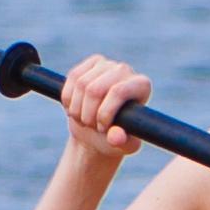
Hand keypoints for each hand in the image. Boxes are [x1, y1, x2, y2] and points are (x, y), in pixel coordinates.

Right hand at [56, 53, 151, 169]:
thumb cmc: (115, 138)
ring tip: (84, 120)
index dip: (104, 113)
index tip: (102, 129)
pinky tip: (75, 108)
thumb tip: (115, 137)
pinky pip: (71, 78)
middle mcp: (125, 70)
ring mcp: (106, 64)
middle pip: (95, 89)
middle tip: (91, 126)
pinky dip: (68, 99)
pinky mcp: (89, 64)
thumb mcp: (122, 145)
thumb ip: (121, 142)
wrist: (99, 132)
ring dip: (77, 109)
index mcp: (141, 86)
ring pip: (80, 84)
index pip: (118, 92)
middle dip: (87, 113)